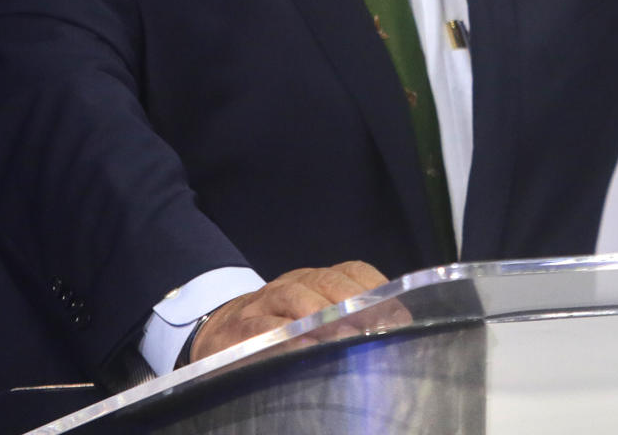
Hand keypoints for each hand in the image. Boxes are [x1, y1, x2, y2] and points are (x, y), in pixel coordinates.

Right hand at [181, 261, 388, 364]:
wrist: (218, 333)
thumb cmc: (278, 330)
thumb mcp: (312, 318)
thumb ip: (347, 320)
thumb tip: (395, 329)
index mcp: (315, 281)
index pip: (352, 271)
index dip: (376, 289)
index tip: (399, 314)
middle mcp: (292, 285)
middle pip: (327, 283)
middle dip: (354, 303)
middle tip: (375, 327)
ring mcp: (264, 303)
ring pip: (296, 297)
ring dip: (322, 316)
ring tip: (345, 337)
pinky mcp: (241, 329)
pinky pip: (264, 327)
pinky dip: (285, 336)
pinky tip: (304, 346)